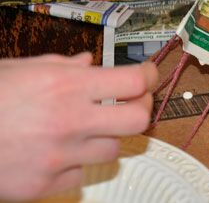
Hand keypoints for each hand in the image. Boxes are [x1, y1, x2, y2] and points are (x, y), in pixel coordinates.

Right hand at [0, 53, 157, 200]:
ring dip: (106, 136)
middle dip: (142, 108)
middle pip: (139, 119)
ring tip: (83, 127)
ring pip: (113, 149)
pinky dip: (75, 160)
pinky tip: (55, 150)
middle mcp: (69, 121)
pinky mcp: (45, 185)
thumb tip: (88, 64)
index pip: (133, 81)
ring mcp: (59, 157)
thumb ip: (61, 65)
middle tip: (134, 102)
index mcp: (66, 86)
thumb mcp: (19, 69)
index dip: (149, 76)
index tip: (149, 74)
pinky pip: (80, 172)